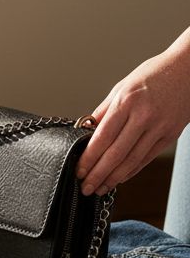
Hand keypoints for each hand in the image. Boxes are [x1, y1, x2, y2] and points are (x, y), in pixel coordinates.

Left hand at [77, 35, 189, 194]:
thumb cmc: (153, 74)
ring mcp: (159, 127)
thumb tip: (86, 131)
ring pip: (132, 161)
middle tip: (86, 187)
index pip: (102, 137)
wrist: (188, 69)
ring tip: (101, 188)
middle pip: (116, 154)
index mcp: (127, 101)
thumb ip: (104, 110)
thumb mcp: (122, 86)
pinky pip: (147, 158)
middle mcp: (143, 116)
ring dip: (114, 178)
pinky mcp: (170, 135)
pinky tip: (120, 178)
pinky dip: (132, 171)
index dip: (89, 158)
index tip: (79, 170)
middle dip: (98, 174)